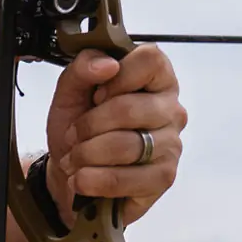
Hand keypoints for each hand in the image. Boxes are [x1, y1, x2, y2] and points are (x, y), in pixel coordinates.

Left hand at [42, 46, 185, 225]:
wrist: (72, 172)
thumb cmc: (78, 126)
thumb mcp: (70, 90)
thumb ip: (83, 67)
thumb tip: (108, 64)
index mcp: (155, 77)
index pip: (151, 60)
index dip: (118, 77)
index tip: (96, 95)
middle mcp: (170, 108)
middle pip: (129, 108)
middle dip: (89, 125)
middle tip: (73, 136)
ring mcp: (171, 144)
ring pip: (125, 146)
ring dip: (87, 155)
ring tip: (74, 160)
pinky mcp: (164, 177)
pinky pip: (125, 179)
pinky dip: (94, 180)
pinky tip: (84, 179)